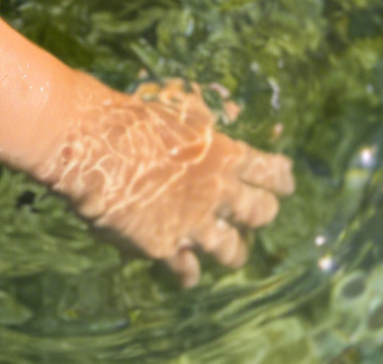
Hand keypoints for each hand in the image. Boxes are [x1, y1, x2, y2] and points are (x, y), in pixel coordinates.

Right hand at [35, 78, 293, 286]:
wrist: (96, 145)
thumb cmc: (135, 116)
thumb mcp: (179, 108)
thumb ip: (202, 124)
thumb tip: (212, 121)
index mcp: (226, 155)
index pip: (270, 172)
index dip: (281, 178)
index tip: (287, 181)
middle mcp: (218, 194)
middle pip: (260, 213)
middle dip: (264, 213)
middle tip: (263, 213)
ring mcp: (194, 225)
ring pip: (232, 251)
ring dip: (234, 251)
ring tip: (234, 252)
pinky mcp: (165, 248)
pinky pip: (187, 271)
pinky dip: (189, 273)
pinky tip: (187, 274)